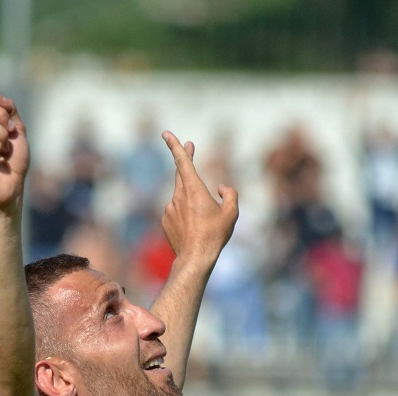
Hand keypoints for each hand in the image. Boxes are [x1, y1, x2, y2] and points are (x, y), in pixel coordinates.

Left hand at [160, 130, 238, 263]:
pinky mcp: (166, 220)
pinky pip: (176, 211)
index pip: (182, 161)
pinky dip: (185, 214)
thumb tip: (221, 188)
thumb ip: (230, 195)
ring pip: (181, 196)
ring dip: (191, 199)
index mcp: (194, 189)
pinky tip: (194, 228)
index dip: (175, 146)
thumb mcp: (231, 213)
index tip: (166, 134)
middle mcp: (178, 196)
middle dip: (185, 159)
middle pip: (180, 173)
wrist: (195, 258)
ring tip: (204, 219)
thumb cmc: (215, 235)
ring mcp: (170, 208)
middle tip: (190, 147)